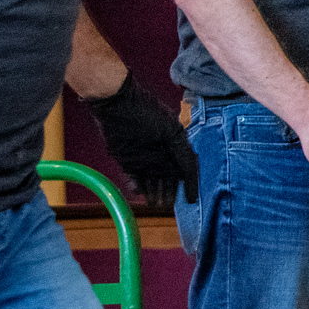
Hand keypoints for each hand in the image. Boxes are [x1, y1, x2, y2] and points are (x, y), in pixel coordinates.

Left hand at [86, 74, 199, 204]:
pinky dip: (137, 187)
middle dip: (169, 193)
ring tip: (154, 203)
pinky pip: (134, 179)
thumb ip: (184, 154)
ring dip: (154, 193)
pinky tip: (139, 192)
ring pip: (152, 182)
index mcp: (175, 145)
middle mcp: (161, 154)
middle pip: (169, 180)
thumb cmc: (147, 113)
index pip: (186, 170)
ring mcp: (144, 159)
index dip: (189, 185)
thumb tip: (191, 174)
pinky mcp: (127, 161)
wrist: (116, 103)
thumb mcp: (172, 132)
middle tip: (167, 204)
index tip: (191, 200)